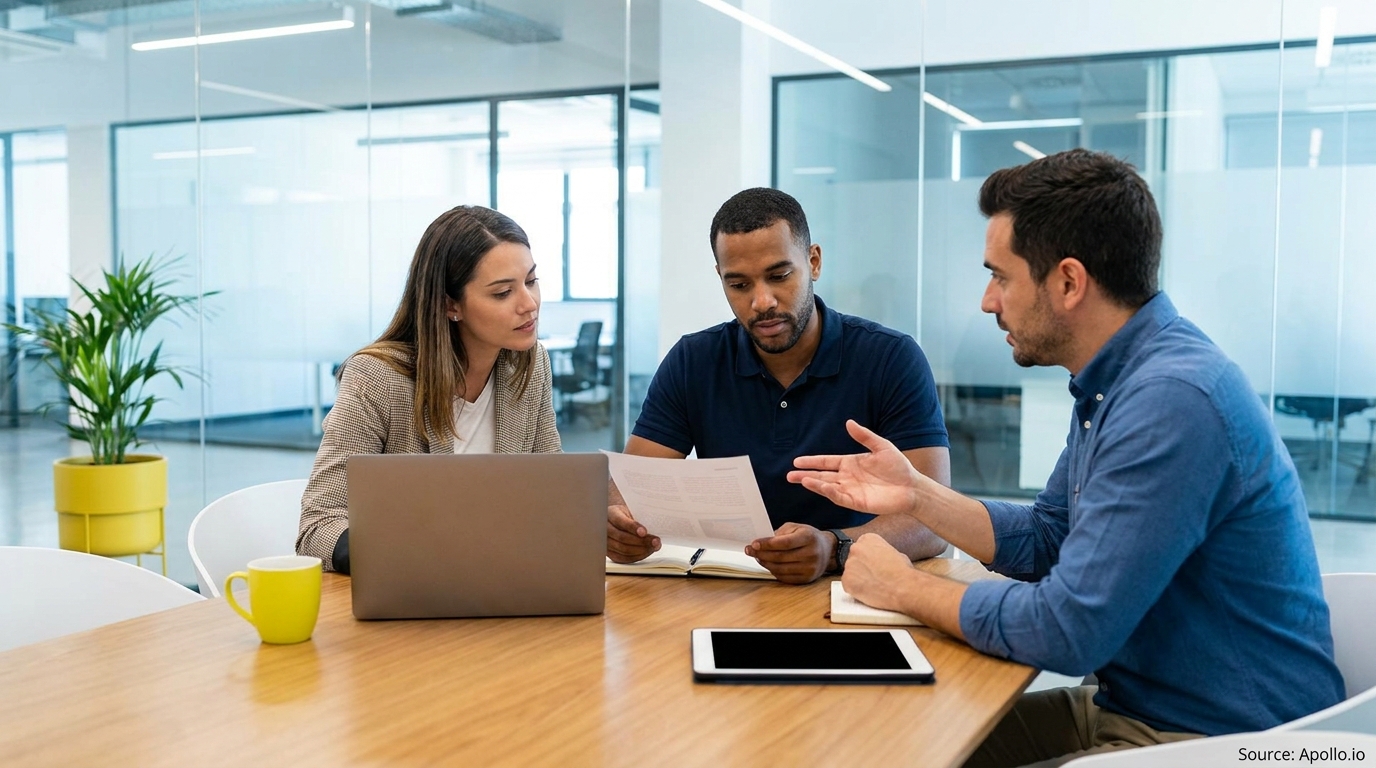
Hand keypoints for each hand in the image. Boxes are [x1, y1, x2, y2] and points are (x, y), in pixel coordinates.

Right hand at [607, 504, 659, 562]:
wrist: (614, 519)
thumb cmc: (625, 514)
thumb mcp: (630, 510)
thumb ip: (638, 519)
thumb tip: (653, 530)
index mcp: (610, 514)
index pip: (621, 521)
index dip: (633, 527)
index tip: (644, 532)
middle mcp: (605, 528)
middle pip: (622, 538)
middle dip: (641, 541)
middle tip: (655, 542)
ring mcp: (605, 542)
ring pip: (623, 550)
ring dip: (641, 550)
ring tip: (653, 547)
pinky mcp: (609, 552)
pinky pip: (622, 558)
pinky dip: (636, 557)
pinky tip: (645, 552)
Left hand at [745, 522, 832, 584]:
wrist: (828, 550)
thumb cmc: (809, 537)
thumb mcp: (796, 528)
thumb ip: (780, 533)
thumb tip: (761, 543)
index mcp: (809, 537)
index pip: (784, 543)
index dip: (767, 544)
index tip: (754, 543)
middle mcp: (811, 553)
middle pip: (780, 557)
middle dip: (762, 554)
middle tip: (750, 550)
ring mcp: (810, 568)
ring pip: (781, 569)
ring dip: (765, 563)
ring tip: (757, 557)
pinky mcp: (807, 579)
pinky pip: (785, 577)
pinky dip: (773, 571)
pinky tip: (768, 565)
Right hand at [788, 420, 923, 515]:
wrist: (912, 487)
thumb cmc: (899, 466)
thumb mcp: (881, 446)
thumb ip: (864, 436)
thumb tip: (848, 422)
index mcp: (851, 464)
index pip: (826, 462)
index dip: (812, 461)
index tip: (797, 461)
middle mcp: (848, 478)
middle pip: (822, 476)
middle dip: (805, 475)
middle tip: (789, 475)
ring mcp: (851, 491)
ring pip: (827, 487)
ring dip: (814, 483)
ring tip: (800, 479)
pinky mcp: (857, 502)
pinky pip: (839, 497)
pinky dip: (828, 492)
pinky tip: (819, 486)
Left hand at [841, 533, 914, 611]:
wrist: (904, 587)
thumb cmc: (903, 572)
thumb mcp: (896, 554)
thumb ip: (883, 554)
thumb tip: (881, 560)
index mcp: (868, 539)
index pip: (862, 547)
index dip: (868, 559)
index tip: (874, 566)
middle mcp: (856, 548)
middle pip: (854, 559)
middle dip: (861, 567)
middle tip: (873, 576)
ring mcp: (849, 564)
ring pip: (850, 572)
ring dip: (858, 579)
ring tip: (873, 585)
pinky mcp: (846, 580)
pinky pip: (848, 585)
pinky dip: (855, 590)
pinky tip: (868, 591)